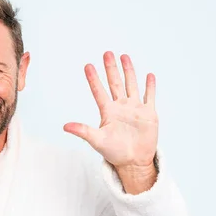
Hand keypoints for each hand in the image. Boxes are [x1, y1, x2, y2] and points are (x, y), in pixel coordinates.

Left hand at [64, 51, 157, 170]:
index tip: (87, 66)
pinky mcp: (148, 114)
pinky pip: (149, 96)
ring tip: (124, 56)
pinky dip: (150, 86)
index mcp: (108, 112)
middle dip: (111, 68)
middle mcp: (121, 107)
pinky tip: (149, 75)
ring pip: (131, 85)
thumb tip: (65, 126)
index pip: (99, 91)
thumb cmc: (114, 153)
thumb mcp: (97, 140)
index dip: (93, 79)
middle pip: (115, 83)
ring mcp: (135, 109)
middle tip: (107, 53)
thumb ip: (83, 131)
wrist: (134, 162)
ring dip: (128, 71)